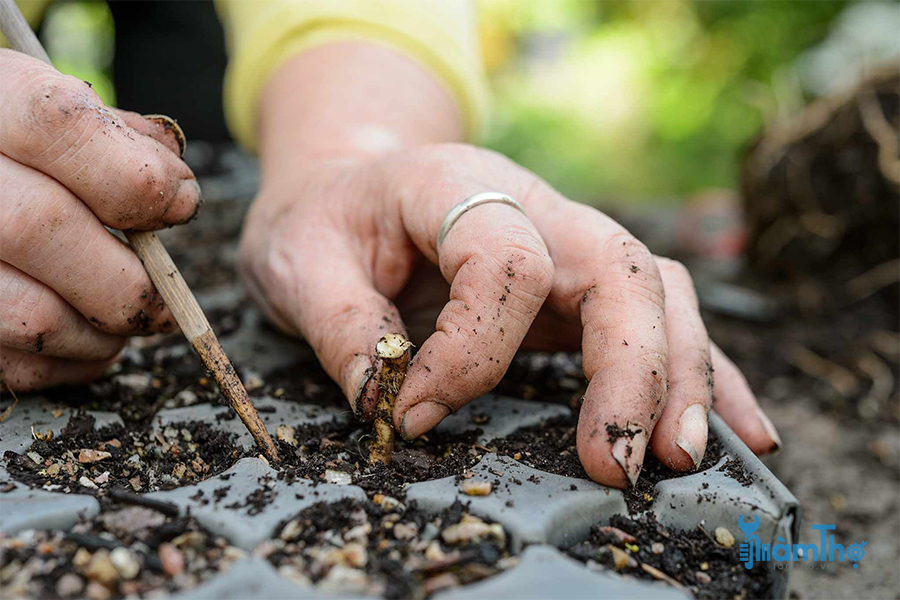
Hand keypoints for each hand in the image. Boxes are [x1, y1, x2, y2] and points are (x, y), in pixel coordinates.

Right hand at [0, 50, 200, 389]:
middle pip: (40, 225)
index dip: (136, 174)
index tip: (181, 203)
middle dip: (130, 275)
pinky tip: (86, 340)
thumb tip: (176, 183)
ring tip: (127, 321)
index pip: (56, 124)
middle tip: (167, 299)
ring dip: (103, 331)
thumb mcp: (49, 105)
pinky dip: (70, 363)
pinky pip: (15, 364)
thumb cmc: (13, 144)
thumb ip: (114, 133)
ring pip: (31, 312)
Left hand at [239, 143, 781, 487]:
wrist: (353, 186)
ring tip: (681, 457)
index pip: (506, 262)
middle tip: (615, 463)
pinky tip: (741, 429)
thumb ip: (340, 324)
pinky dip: (706, 373)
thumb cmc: (327, 219)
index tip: (415, 414)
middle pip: (617, 269)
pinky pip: (661, 317)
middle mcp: (533, 205)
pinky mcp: (580, 286)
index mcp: (457, 183)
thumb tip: (388, 401)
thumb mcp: (299, 260)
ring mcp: (568, 243)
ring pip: (657, 292)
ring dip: (682, 375)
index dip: (470, 352)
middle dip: (631, 369)